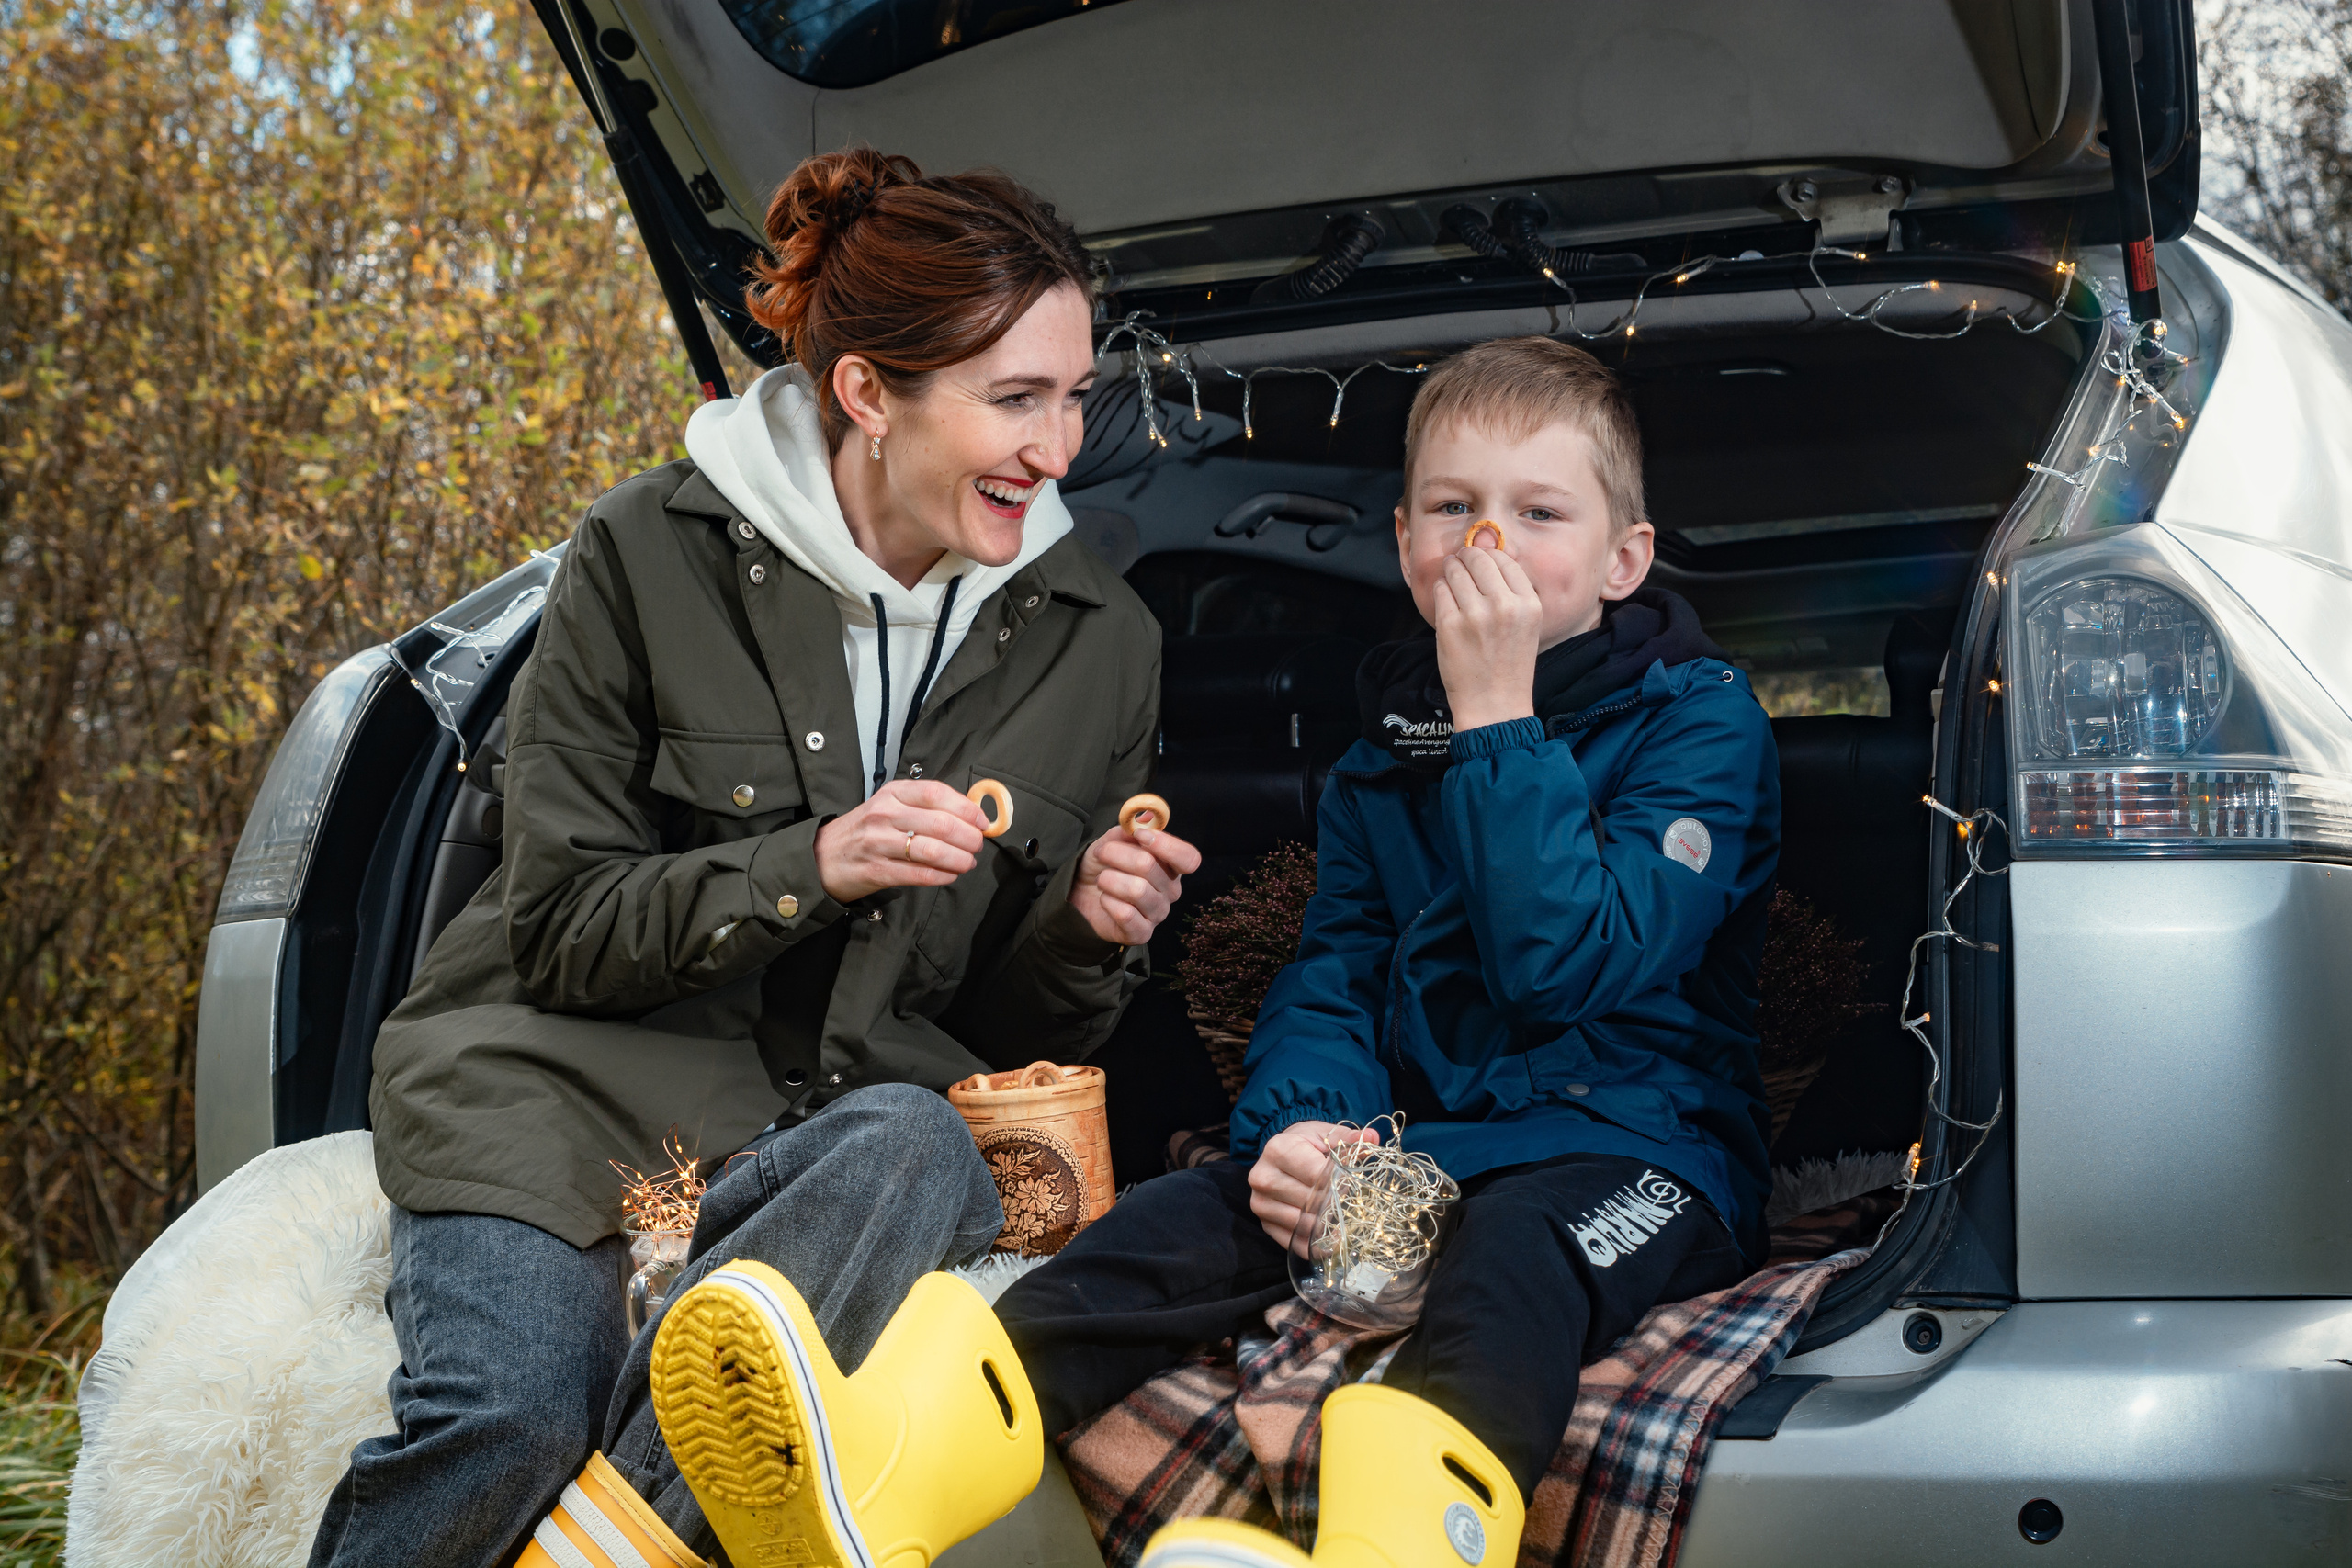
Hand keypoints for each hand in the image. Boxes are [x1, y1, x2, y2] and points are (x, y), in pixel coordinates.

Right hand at [814, 780, 988, 903]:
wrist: (822, 856)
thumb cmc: (865, 830)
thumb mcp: (890, 805)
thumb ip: (924, 807)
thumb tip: (970, 814)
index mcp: (893, 793)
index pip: (936, 793)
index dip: (966, 808)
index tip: (982, 822)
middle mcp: (885, 814)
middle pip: (941, 824)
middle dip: (969, 838)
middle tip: (978, 846)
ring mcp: (879, 843)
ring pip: (932, 850)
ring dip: (959, 859)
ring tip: (968, 862)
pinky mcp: (877, 870)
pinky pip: (919, 874)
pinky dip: (941, 876)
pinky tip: (950, 875)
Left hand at [1066, 818, 1201, 946]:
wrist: (1081, 893)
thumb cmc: (1103, 866)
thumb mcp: (1112, 841)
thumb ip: (1129, 829)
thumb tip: (1145, 818)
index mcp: (1171, 866)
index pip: (1189, 858)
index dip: (1166, 845)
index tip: (1140, 835)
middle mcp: (1170, 891)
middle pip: (1150, 866)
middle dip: (1117, 854)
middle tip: (1102, 853)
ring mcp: (1158, 913)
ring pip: (1137, 890)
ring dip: (1110, 879)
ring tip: (1102, 879)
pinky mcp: (1141, 933)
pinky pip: (1126, 914)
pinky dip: (1108, 902)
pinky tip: (1105, 899)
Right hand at [1250, 1121, 1376, 1254]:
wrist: (1279, 1153)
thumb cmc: (1305, 1143)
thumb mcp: (1324, 1134)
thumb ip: (1348, 1139)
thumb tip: (1374, 1137)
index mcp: (1278, 1150)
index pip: (1317, 1176)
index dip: (1340, 1183)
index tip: (1353, 1184)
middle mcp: (1263, 1177)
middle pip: (1310, 1202)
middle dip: (1335, 1205)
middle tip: (1351, 1203)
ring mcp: (1261, 1203)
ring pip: (1303, 1225)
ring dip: (1326, 1226)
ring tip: (1342, 1219)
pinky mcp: (1265, 1224)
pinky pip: (1294, 1242)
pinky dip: (1315, 1244)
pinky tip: (1330, 1237)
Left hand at [1433, 542, 1543, 731]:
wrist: (1494, 705)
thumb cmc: (1509, 666)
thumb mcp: (1527, 625)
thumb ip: (1512, 592)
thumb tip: (1488, 552)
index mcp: (1529, 604)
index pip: (1505, 560)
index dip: (1489, 555)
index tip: (1480, 560)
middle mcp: (1504, 606)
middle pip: (1478, 559)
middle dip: (1466, 556)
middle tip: (1460, 561)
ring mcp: (1475, 615)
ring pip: (1455, 571)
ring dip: (1451, 570)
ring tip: (1451, 578)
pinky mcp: (1449, 625)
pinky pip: (1440, 591)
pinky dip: (1441, 590)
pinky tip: (1446, 598)